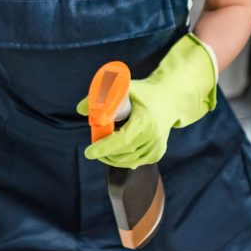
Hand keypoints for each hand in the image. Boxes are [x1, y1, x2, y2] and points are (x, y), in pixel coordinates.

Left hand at [77, 34, 216, 168]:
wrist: (170, 98)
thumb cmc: (144, 92)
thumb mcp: (123, 88)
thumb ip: (101, 96)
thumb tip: (81, 109)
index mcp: (144, 120)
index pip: (121, 140)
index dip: (104, 148)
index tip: (88, 152)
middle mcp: (153, 136)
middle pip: (123, 152)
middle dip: (104, 153)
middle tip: (93, 149)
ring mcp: (157, 145)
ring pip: (129, 160)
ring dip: (113, 158)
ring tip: (103, 150)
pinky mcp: (158, 152)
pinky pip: (137, 161)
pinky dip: (124, 160)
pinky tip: (118, 154)